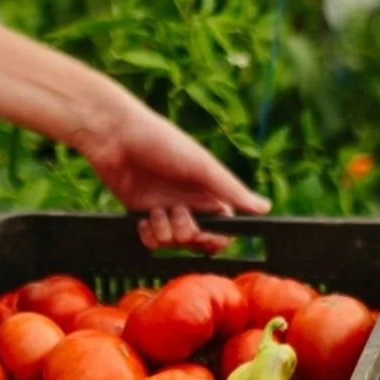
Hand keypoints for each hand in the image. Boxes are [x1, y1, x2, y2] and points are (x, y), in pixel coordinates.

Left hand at [74, 101, 270, 253]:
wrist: (114, 137)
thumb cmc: (161, 142)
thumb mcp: (201, 165)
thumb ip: (232, 190)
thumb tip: (265, 207)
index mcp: (208, 190)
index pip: (223, 227)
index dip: (216, 237)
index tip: (205, 234)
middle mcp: (188, 202)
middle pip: (198, 239)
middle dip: (188, 233)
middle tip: (178, 214)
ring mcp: (165, 209)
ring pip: (173, 242)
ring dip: (165, 230)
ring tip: (155, 210)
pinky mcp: (141, 215)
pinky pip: (151, 241)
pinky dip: (148, 235)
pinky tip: (143, 218)